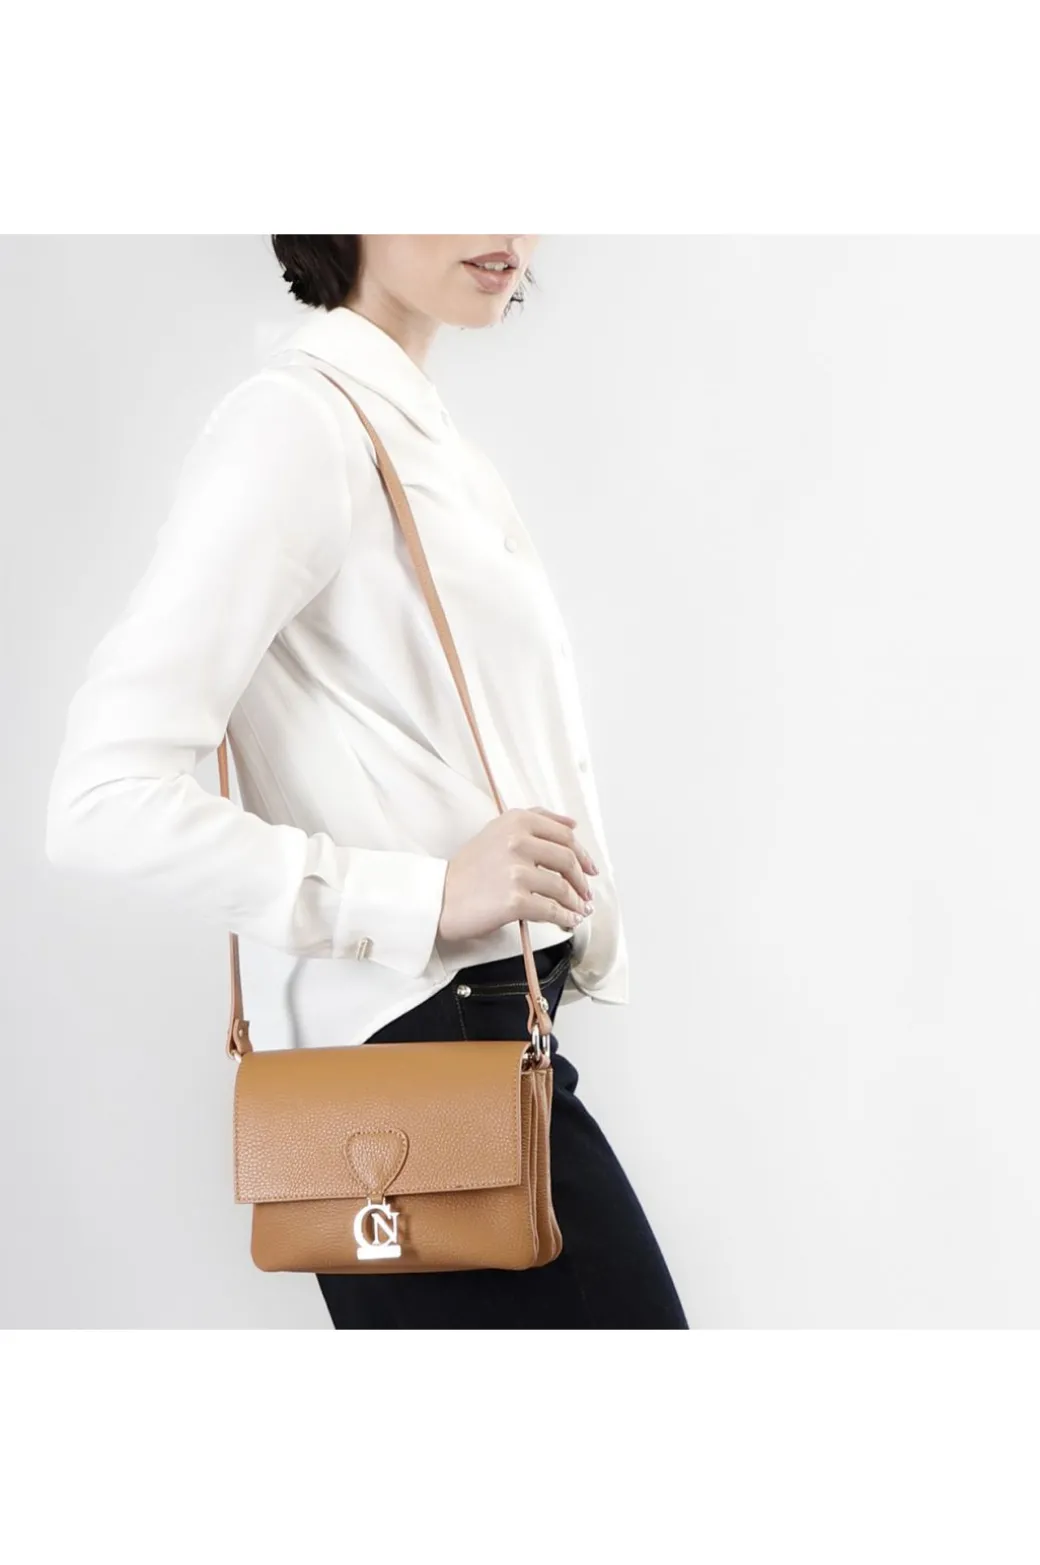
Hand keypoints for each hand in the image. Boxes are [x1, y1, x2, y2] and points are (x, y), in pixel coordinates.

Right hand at [437, 807, 598, 942]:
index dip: (583, 854)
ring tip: (579, 911)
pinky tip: (568, 921)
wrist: (439, 898)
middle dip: (582, 880)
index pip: (564, 835)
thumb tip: (573, 823)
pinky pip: (551, 910)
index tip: (590, 868)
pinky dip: (565, 917)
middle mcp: (517, 841)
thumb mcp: (497, 831)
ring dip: (576, 902)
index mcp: (516, 820)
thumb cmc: (468, 869)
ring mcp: (516, 871)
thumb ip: (534, 820)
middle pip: (568, 860)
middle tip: (587, 893)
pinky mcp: (514, 900)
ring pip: (562, 887)